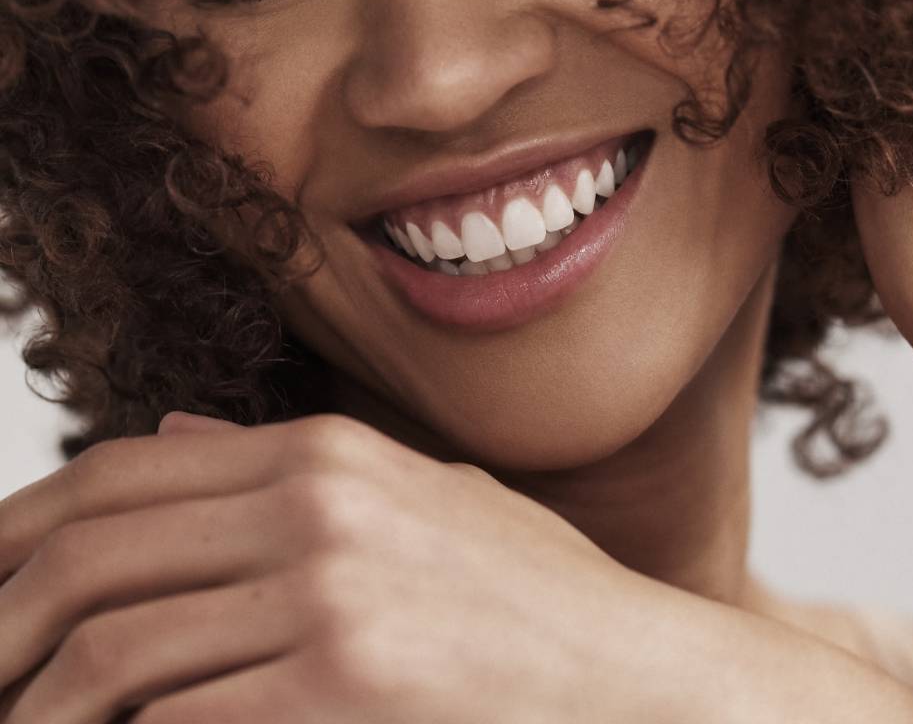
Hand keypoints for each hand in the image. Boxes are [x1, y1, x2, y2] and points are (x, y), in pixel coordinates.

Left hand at [0, 410, 684, 723]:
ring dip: (39, 705)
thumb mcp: (418, 501)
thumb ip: (287, 471)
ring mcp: (330, 596)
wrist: (630, 677)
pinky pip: (175, 718)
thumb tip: (167, 438)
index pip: (120, 472)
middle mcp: (320, 506)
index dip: (15, 529)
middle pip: (94, 553)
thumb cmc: (529, 598)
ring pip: (111, 650)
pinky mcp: (341, 686)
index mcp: (330, 452)